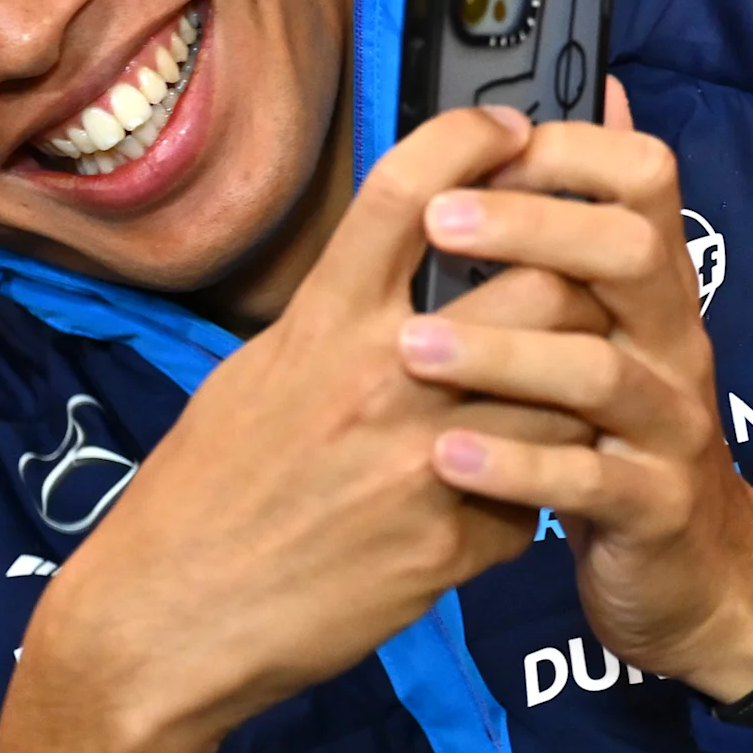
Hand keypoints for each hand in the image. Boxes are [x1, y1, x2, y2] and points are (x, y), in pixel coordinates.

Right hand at [0, 103, 606, 752]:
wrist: (164, 625)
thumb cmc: (205, 490)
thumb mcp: (259, 369)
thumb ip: (341, 313)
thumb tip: (407, 253)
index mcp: (323, 322)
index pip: (412, 190)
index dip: (476, 139)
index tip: (512, 127)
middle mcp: (381, 377)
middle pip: (541, 281)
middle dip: (580, 276)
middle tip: (587, 281)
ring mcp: (425, 462)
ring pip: (568, 391)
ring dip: (577, 392)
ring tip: (564, 397)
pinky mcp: (452, 544)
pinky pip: (533, 499)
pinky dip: (527, 498)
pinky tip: (497, 503)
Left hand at [397, 79, 752, 703]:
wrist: (693, 575)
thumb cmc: (617, 435)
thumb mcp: (611, 326)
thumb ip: (592, 225)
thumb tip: (603, 94)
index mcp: (652, 290)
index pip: (645, 180)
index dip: (570, 150)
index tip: (487, 146)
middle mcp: (672, 344)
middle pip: (632, 253)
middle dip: (535, 226)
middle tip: (440, 222)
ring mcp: (670, 428)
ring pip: (602, 371)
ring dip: (503, 352)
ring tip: (413, 350)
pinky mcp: (653, 509)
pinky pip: (591, 482)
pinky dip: (516, 468)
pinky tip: (447, 457)